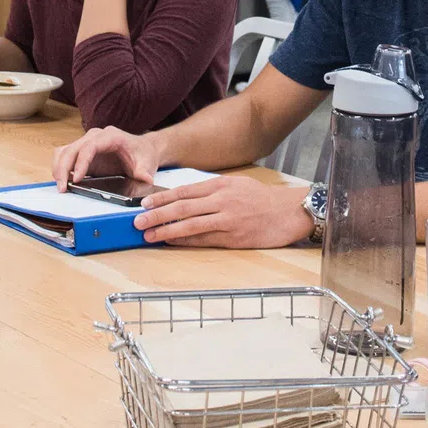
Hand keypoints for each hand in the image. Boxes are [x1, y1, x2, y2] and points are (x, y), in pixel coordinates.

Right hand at [51, 124, 164, 188]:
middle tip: (63, 188)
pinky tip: (64, 182)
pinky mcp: (82, 152)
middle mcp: (95, 136)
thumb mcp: (147, 163)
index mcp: (110, 136)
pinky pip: (65, 156)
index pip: (89, 147)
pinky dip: (61, 168)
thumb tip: (145, 179)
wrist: (142, 149)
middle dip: (63, 168)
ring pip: (64, 151)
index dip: (81, 162)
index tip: (77, 179)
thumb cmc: (143, 154)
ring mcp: (86, 143)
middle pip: (72, 149)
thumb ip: (145, 171)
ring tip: (61, 186)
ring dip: (59, 168)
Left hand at [137, 174, 312, 247]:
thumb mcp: (237, 185)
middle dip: (157, 214)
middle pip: (182, 207)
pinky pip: (205, 239)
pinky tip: (172, 242)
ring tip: (149, 234)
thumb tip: (186, 199)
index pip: (185, 191)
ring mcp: (228, 219)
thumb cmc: (263, 199)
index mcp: (221, 185)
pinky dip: (186, 241)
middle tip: (137, 220)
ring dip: (166, 230)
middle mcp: (222, 200)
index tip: (144, 204)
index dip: (162, 198)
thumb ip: (212, 191)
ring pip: (190, 224)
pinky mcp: (234, 237)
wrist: (291, 212)